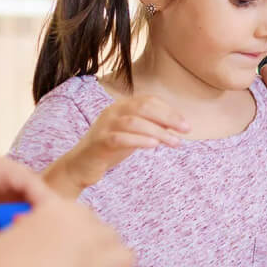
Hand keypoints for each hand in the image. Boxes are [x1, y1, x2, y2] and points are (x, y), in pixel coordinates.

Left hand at [0, 157, 51, 238]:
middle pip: (36, 193)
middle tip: (53, 237)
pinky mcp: (3, 203)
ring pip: (31, 204)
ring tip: (42, 243)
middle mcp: (7, 176)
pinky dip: (24, 225)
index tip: (52, 222)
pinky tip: (26, 244)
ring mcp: (6, 189)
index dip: (43, 200)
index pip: (31, 182)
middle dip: (44, 213)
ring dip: (35, 220)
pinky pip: (22, 213)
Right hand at [0, 187, 132, 266]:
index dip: (82, 234)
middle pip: (110, 234)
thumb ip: (33, 229)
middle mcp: (84, 229)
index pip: (87, 217)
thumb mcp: (13, 233)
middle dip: (101, 249)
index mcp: (62, 210)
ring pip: (126, 257)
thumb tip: (32, 233)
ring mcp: (94, 257)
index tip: (74, 247)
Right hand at [49, 95, 189, 195]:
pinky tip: (154, 145)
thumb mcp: (133, 134)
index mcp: (121, 106)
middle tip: (185, 131)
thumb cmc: (109, 148)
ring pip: (134, 122)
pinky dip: (139, 140)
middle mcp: (112, 112)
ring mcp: (105, 126)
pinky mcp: (99, 142)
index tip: (186, 125)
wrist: (80, 166)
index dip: (169, 111)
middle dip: (168, 118)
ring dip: (158, 131)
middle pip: (143, 107)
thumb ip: (150, 126)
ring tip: (174, 143)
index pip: (149, 101)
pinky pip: (120, 138)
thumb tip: (176, 124)